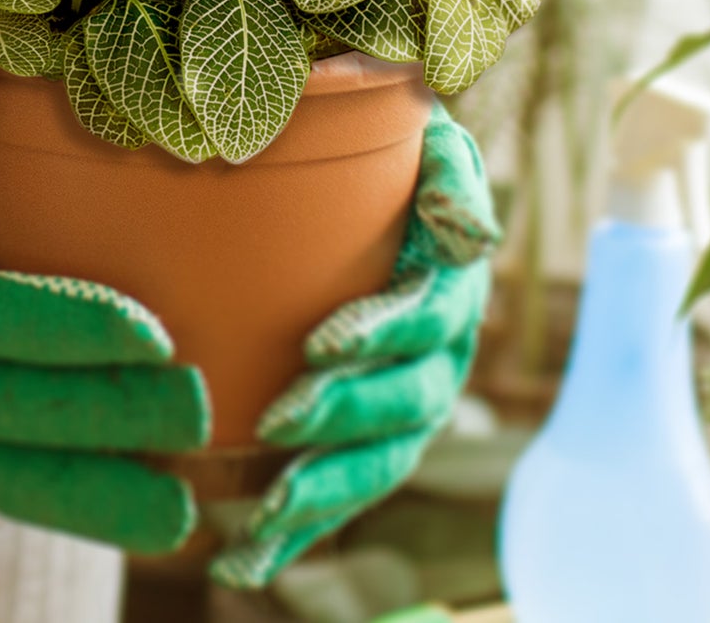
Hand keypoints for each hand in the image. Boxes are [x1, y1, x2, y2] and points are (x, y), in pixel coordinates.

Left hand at [209, 106, 497, 587]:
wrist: (382, 201)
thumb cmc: (395, 167)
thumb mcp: (430, 143)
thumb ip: (449, 174)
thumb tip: (468, 233)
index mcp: (450, 291)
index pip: (424, 317)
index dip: (381, 332)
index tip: (320, 343)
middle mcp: (438, 361)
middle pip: (405, 404)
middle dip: (344, 416)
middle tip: (277, 419)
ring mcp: (404, 410)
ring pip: (376, 466)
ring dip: (321, 496)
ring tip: (259, 527)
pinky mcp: (366, 442)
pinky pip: (340, 496)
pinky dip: (295, 537)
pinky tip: (240, 567)